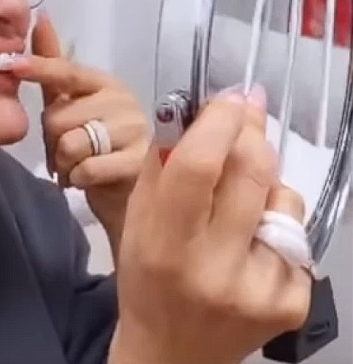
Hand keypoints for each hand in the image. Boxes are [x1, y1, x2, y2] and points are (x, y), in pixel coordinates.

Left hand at [11, 14, 150, 242]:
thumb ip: (55, 66)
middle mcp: (122, 99)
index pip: (67, 72)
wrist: (130, 196)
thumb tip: (40, 17)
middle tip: (67, 153)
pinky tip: (89, 180)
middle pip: (57, 117)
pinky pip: (85, 169)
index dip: (39, 68)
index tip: (14, 65)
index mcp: (104, 83)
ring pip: (70, 144)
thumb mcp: (72, 104)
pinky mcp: (138, 163)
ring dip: (64, 164)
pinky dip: (78, 180)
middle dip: (52, 142)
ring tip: (78, 167)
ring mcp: (134, 130)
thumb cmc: (96, 147)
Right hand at [109, 86, 311, 363]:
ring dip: (265, 183)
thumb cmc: (148, 274)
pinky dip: (276, 224)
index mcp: (167, 242)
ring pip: (282, 197)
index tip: (232, 96)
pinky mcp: (292, 302)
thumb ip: (165, 161)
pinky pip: (295, 234)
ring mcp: (259, 288)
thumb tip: (204, 110)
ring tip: (240, 202)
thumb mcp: (139, 215)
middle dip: (250, 132)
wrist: (174, 351)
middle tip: (245, 116)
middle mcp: (215, 267)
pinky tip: (253, 243)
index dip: (220, 121)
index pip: (199, 165)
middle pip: (251, 171)